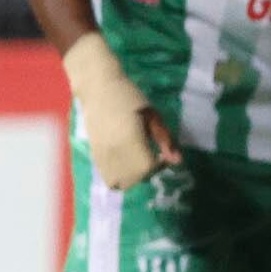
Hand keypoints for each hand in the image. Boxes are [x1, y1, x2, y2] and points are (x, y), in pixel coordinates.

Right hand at [66, 34, 178, 188]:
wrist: (98, 88)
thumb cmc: (130, 97)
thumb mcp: (152, 115)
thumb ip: (164, 139)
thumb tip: (178, 161)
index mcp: (129, 140)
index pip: (146, 169)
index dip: (160, 166)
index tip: (163, 153)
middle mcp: (112, 151)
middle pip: (133, 179)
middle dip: (147, 173)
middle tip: (153, 156)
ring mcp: (100, 155)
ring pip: (118, 183)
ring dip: (132, 178)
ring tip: (138, 160)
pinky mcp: (93, 154)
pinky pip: (106, 176)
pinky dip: (119, 175)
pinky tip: (126, 160)